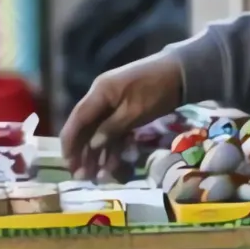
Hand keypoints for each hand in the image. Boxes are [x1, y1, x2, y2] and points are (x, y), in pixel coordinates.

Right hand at [60, 54, 184, 178]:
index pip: (77, 119)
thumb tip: (93, 145)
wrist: (181, 72)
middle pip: (86, 127)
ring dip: (97, 153)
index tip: (68, 163)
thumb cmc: (157, 90)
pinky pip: (113, 130)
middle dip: (82, 152)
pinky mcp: (124, 109)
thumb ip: (112, 128)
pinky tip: (111, 164)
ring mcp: (112, 103)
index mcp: (99, 93)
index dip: (70, 142)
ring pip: (99, 131)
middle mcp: (101, 97)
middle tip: (81, 176)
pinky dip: (112, 146)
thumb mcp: (135, 112)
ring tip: (96, 176)